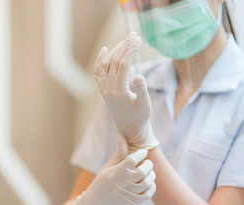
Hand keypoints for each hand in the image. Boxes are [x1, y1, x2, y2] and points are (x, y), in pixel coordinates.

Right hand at [72, 137, 155, 204]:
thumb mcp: (108, 167)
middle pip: (143, 170)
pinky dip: (151, 186)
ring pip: (147, 182)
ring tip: (147, 171)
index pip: (133, 159)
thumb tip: (122, 137)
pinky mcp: (134, 203)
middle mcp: (124, 183)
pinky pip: (148, 193)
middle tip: (146, 162)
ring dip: (151, 174)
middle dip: (148, 164)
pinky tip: (148, 182)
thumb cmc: (102, 182)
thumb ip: (119, 153)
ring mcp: (129, 194)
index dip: (141, 153)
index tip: (142, 152)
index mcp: (116, 172)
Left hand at [93, 33, 157, 151]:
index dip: (131, 50)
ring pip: (105, 64)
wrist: (130, 130)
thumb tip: (138, 74)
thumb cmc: (141, 118)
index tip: (138, 39)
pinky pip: (98, 72)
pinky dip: (100, 60)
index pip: (124, 65)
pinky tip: (105, 49)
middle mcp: (108, 89)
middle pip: (114, 61)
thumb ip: (142, 90)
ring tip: (126, 40)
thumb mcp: (145, 105)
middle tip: (134, 35)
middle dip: (124, 46)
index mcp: (119, 92)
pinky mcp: (103, 90)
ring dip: (115, 50)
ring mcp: (104, 89)